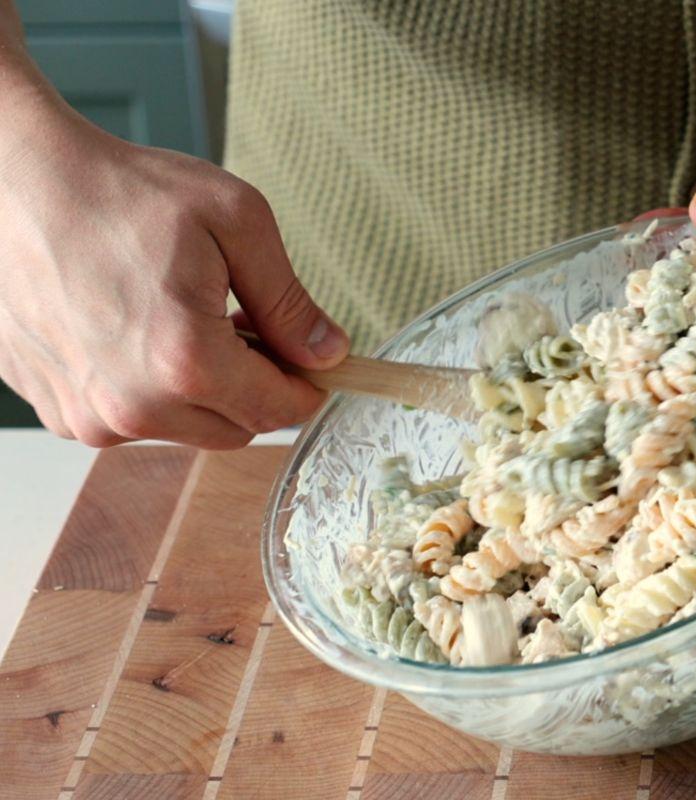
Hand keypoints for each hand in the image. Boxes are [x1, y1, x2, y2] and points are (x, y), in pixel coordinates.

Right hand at [0, 103, 348, 447]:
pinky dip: (149, 387)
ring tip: (186, 318)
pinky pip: (131, 419)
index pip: (278, 410)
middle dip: (255, 386)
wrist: (18, 180)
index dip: (306, 387)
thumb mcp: (237, 222)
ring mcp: (87, 414)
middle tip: (246, 327)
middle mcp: (132, 405)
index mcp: (184, 362)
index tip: (312, 362)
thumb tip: (327, 352)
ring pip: (184, 427)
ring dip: (202, 389)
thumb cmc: (121, 192)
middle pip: (236, 429)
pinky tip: (137, 329)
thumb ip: (289, 302)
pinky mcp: (56, 409)